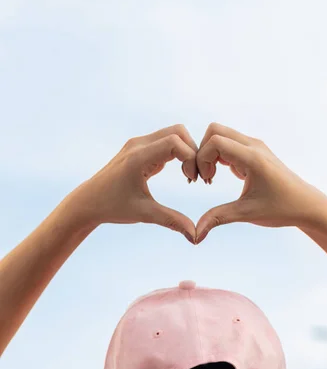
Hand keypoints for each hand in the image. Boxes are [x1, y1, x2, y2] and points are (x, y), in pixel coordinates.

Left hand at [67, 125, 197, 242]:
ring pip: (173, 134)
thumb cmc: (113, 207)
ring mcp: (138, 144)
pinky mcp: (139, 149)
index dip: (191, 158)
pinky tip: (181, 174)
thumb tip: (195, 236)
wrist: (88, 202)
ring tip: (189, 177)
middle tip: (195, 177)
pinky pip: (166, 142)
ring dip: (186, 152)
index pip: (175, 142)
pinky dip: (178, 154)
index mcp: (138, 157)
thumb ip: (172, 221)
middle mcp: (138, 145)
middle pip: (177, 132)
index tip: (192, 180)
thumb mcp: (144, 214)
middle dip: (193, 151)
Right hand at [195, 123, 324, 242]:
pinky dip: (218, 157)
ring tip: (210, 179)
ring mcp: (255, 147)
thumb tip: (196, 235)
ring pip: (221, 136)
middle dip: (202, 152)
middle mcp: (254, 146)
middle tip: (204, 178)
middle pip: (215, 131)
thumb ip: (218, 218)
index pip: (215, 141)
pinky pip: (228, 144)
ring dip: (210, 154)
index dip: (201, 159)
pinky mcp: (254, 152)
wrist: (306, 205)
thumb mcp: (247, 214)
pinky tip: (219, 177)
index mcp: (253, 158)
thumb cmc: (281, 209)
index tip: (204, 181)